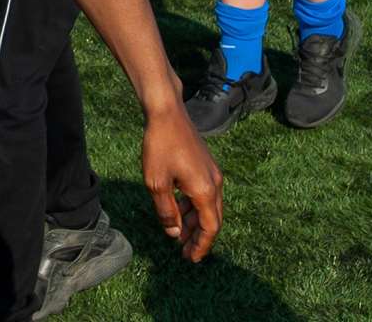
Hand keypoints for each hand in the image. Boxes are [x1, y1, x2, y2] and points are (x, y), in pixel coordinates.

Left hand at [142, 105, 222, 261]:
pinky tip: (179, 208)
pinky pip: (204, 192)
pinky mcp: (205, 164)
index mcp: (205, 191)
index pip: (210, 228)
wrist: (166, 112)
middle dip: (199, 237)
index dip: (202, 245)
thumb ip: (166, 211)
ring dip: (195, 221)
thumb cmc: (159, 146)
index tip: (191, 258)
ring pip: (208, 205)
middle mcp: (215, 183)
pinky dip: (194, 205)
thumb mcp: (156, 183)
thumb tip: (174, 233)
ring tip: (180, 233)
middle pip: (212, 219)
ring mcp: (212, 172)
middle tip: (185, 252)